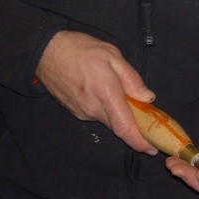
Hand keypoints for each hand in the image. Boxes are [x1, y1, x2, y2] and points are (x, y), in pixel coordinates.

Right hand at [35, 30, 157, 153]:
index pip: (124, 127)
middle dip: (134, 128)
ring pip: (108, 120)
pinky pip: (97, 115)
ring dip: (119, 115)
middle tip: (148, 120)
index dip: (139, 142)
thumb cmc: (80, 50)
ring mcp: (82, 113)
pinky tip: (105, 93)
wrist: (46, 52)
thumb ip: (131, 78)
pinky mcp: (75, 112)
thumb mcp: (112, 55)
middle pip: (119, 127)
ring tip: (123, 96)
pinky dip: (106, 110)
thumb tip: (147, 97)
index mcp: (106, 94)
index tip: (152, 149)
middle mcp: (92, 109)